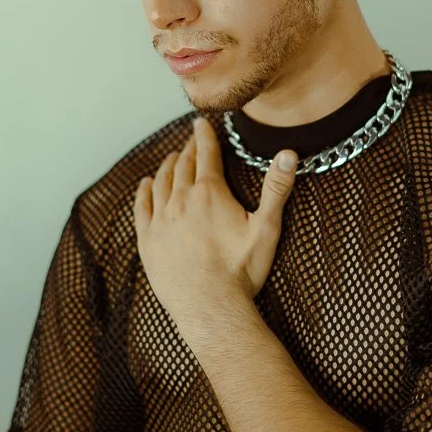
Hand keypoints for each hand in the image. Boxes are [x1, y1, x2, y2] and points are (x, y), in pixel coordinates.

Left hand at [133, 116, 297, 347]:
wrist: (209, 308)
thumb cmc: (240, 271)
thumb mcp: (266, 229)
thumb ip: (276, 189)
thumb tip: (289, 154)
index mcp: (210, 193)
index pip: (206, 154)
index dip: (205, 136)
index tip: (201, 123)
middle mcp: (181, 200)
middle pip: (183, 166)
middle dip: (189, 149)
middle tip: (192, 140)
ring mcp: (161, 220)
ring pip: (161, 182)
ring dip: (168, 166)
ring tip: (173, 158)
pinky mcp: (148, 240)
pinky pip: (142, 207)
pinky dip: (144, 191)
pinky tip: (145, 184)